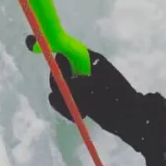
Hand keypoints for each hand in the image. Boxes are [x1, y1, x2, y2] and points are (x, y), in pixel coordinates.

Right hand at [29, 39, 165, 156]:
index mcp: (89, 59)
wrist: (133, 122)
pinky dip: (67, 109)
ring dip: (63, 100)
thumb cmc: (120, 102)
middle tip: (68, 96)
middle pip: (57, 70)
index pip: (64, 46)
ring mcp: (81, 85)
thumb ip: (77, 84)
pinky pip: (63, 100)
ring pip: (59, 88)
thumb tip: (60, 81)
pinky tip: (78, 115)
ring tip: (79, 111)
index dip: (48, 43)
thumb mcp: (97, 91)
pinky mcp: (79, 99)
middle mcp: (82, 69)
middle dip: (58, 83)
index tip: (32, 43)